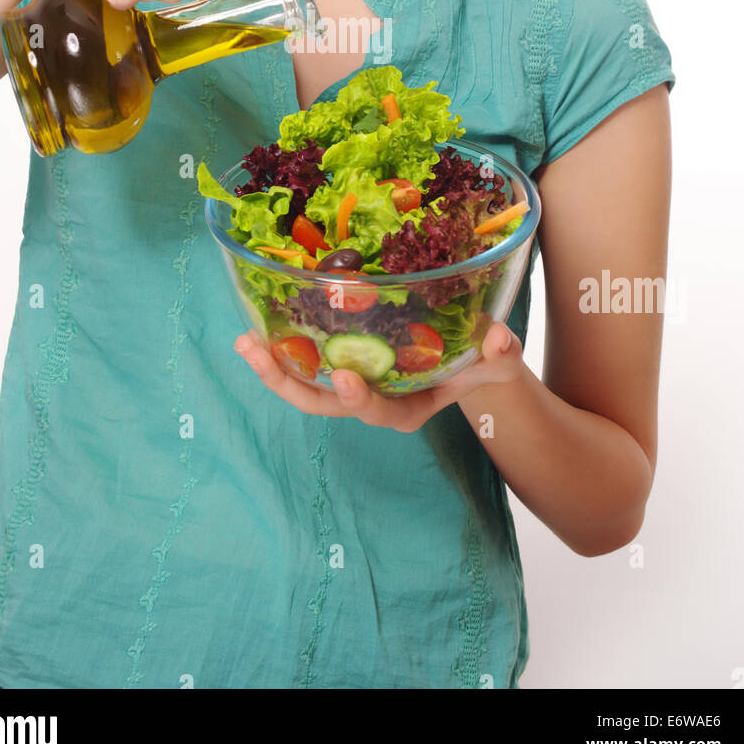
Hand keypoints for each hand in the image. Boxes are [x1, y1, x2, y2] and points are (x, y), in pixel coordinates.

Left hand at [233, 321, 524, 432]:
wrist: (469, 359)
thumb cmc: (483, 360)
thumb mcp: (497, 357)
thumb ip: (499, 351)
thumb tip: (497, 339)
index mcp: (408, 410)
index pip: (381, 412)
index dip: (361, 400)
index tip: (345, 377)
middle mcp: (374, 403)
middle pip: (326, 405)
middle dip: (291, 384)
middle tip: (262, 356)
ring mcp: (354, 386)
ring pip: (306, 388)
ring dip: (272, 368)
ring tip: (244, 344)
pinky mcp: (342, 366)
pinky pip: (306, 365)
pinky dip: (280, 351)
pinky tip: (255, 331)